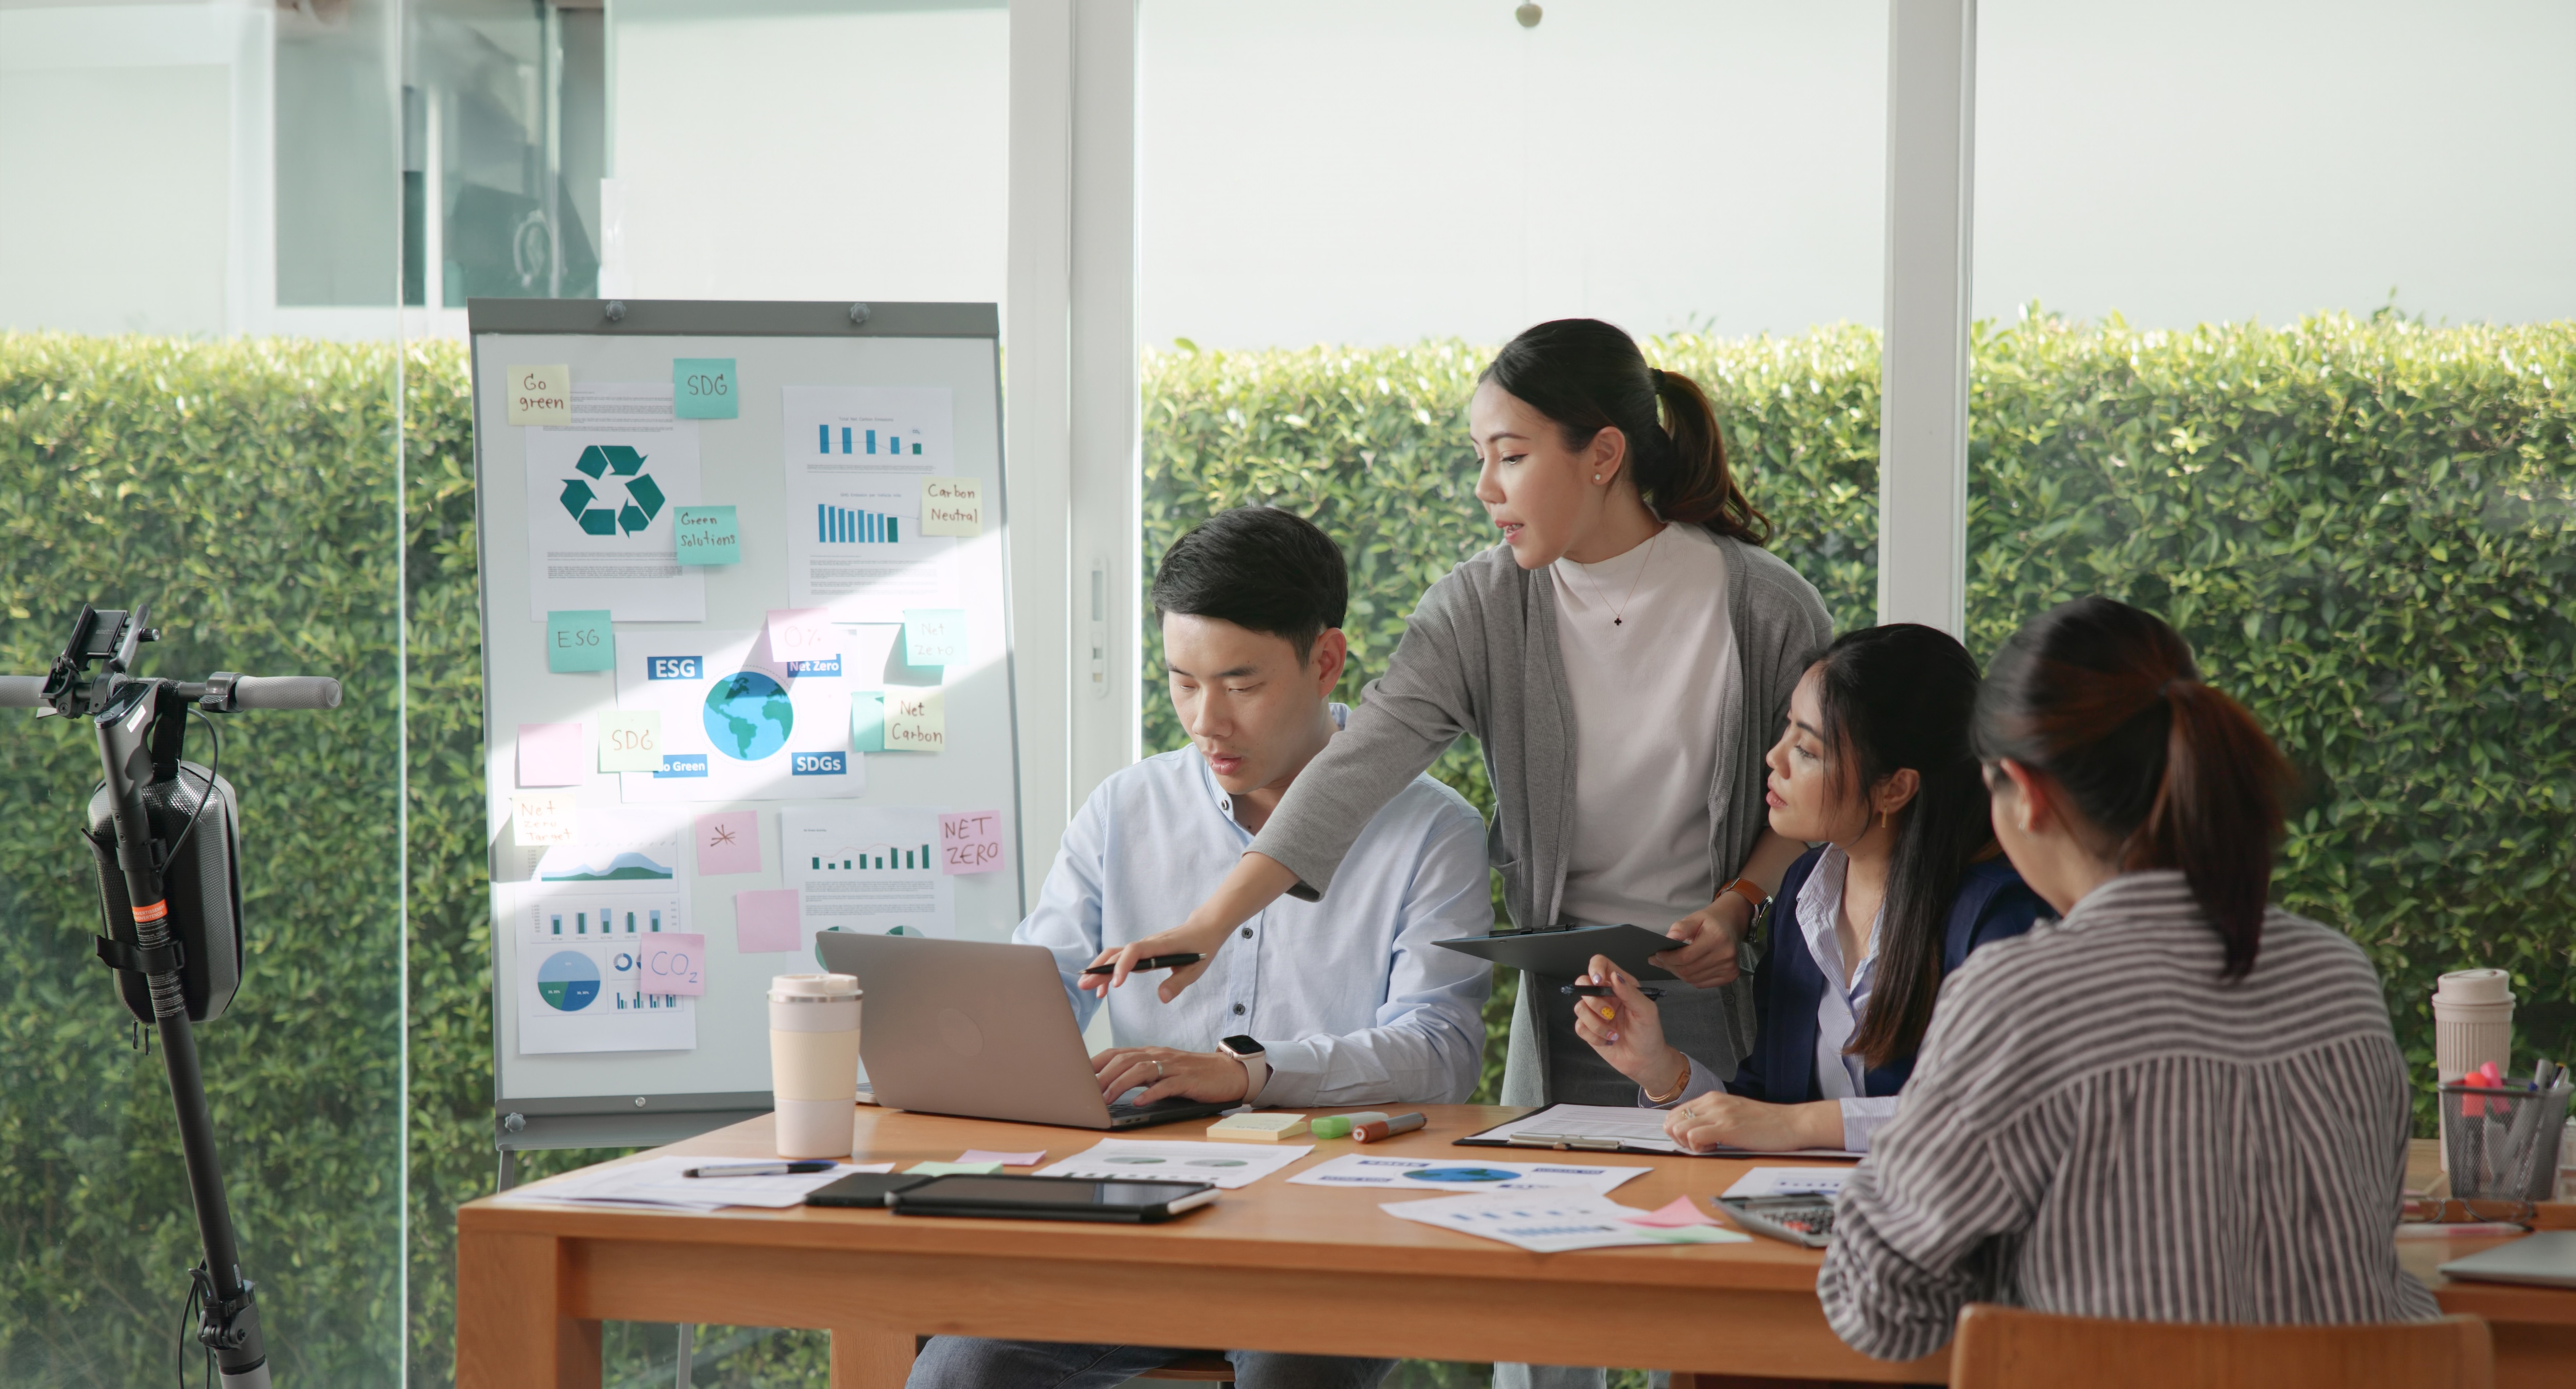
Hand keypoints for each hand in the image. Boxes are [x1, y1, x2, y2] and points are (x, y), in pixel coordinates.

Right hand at [1082, 918, 1230, 1001]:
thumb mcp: (1195, 969)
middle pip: (1117, 953)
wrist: (1203, 928)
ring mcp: (1142, 947)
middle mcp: (1147, 944)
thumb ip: (1178, 983)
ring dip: (1100, 969)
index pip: (1135, 951)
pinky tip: (1104, 987)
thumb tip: (1161, 997)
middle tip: (1085, 985)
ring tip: (1087, 987)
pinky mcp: (1142, 952)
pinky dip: (1108, 970)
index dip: (1123, 965)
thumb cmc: (1201, 947)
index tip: (1116, 983)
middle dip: (1100, 969)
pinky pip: (1120, 959)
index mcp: (1160, 946)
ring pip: (1115, 955)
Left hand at [1091, 1046, 1250, 1105]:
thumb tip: (1110, 1084)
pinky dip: (1150, 1093)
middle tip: (1087, 1091)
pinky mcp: (1187, 1080)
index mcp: (1151, 1053)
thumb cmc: (1191, 1075)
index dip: (1096, 1062)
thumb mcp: (1162, 1071)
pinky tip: (1138, 1102)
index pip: (1117, 1052)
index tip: (1077, 1075)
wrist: (1227, 1072)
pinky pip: (1166, 1085)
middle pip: (1125, 1059)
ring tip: (1106, 1098)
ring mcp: (1173, 1067)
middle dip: (1103, 1075)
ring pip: (1141, 1070)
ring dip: (1120, 1084)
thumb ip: (1140, 1074)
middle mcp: (1159, 1056)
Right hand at [1568, 954, 1688, 1097]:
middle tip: (1608, 1014)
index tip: (1597, 981)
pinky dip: (1594, 1036)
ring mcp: (1595, 1012)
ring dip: (1597, 1024)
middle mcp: (1605, 996)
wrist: (1644, 1061)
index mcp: (1620, 985)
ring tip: (1613, 1034)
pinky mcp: (1588, 1029)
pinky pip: (1579, 1026)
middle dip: (1594, 1001)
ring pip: (1580, 1008)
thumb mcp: (1646, 1011)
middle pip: (1583, 983)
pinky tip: (1607, 1040)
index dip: (1595, 967)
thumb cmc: (1649, 1034)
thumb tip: (1614, 976)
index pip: (1601, 964)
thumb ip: (1630, 992)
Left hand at [1650, 890, 1753, 988]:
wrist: (1730, 925)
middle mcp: (1726, 954)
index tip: (1657, 954)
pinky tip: (1685, 969)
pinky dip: (1690, 979)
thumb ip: (1681, 927)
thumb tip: (1669, 938)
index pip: (1685, 957)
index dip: (1668, 958)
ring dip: (1678, 973)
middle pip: (1688, 971)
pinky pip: (1702, 983)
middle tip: (1659, 961)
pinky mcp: (1730, 975)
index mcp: (1717, 938)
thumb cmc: (1710, 922)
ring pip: (1693, 979)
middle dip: (1670, 967)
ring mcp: (1729, 967)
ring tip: (1671, 964)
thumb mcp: (1694, 918)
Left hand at [1664, 1094, 1840, 1153]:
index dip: (1677, 1131)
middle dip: (1678, 1138)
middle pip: (1672, 1120)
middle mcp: (1712, 1102)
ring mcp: (1719, 1114)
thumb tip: (1692, 1133)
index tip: (1692, 1141)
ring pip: (1679, 1128)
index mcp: (1712, 1099)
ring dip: (1687, 1143)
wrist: (1791, 1123)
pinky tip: (1714, 1149)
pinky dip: (1697, 1147)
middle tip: (1698, 1146)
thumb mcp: (1733, 1114)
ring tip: (1707, 1147)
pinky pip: (1694, 1136)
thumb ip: (1713, 1118)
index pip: (1675, 1113)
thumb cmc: (1766, 1123)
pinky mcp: (1727, 1127)